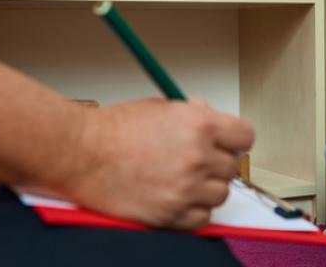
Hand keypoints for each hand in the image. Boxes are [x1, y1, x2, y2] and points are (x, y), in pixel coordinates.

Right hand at [61, 97, 253, 229]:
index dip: (237, 139)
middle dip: (218, 162)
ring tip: (182, 178)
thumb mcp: (162, 106)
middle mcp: (197, 157)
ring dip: (206, 187)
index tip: (230, 143)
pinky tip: (177, 196)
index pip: (246, 136)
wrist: (79, 153)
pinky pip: (203, 218)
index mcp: (199, 125)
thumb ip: (194, 114)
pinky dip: (194, 210)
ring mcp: (185, 188)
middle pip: (233, 167)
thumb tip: (211, 119)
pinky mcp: (170, 214)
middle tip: (197, 159)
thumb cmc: (112, 129)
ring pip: (221, 194)